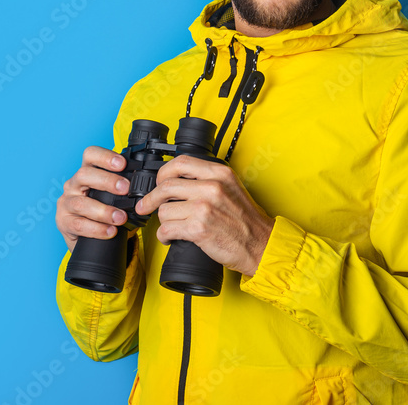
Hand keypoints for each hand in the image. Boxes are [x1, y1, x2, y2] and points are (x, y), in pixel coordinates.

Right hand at [55, 146, 131, 251]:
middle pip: (84, 174)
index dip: (105, 157)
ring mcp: (66, 203)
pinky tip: (110, 231)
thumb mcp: (112, 195)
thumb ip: (123, 188)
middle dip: (107, 181)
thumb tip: (147, 186)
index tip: (122, 164)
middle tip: (125, 190)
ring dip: (104, 210)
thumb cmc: (103, 211)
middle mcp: (73, 184)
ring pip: (81, 203)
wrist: (88, 238)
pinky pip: (79, 224)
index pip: (90, 155)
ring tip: (120, 218)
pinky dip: (97, 229)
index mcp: (87, 173)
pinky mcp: (64, 222)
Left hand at [135, 155, 274, 276]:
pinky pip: (166, 230)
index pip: (181, 163)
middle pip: (166, 186)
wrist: (260, 244)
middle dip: (151, 198)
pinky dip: (164, 237)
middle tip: (146, 205)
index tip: (157, 182)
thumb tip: (177, 180)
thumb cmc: (246, 220)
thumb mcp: (231, 187)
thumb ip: (208, 179)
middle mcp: (212, 187)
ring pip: (164, 210)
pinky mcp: (198, 229)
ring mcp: (204, 208)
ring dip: (163, 221)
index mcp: (219, 173)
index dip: (163, 173)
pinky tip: (171, 238)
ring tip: (172, 227)